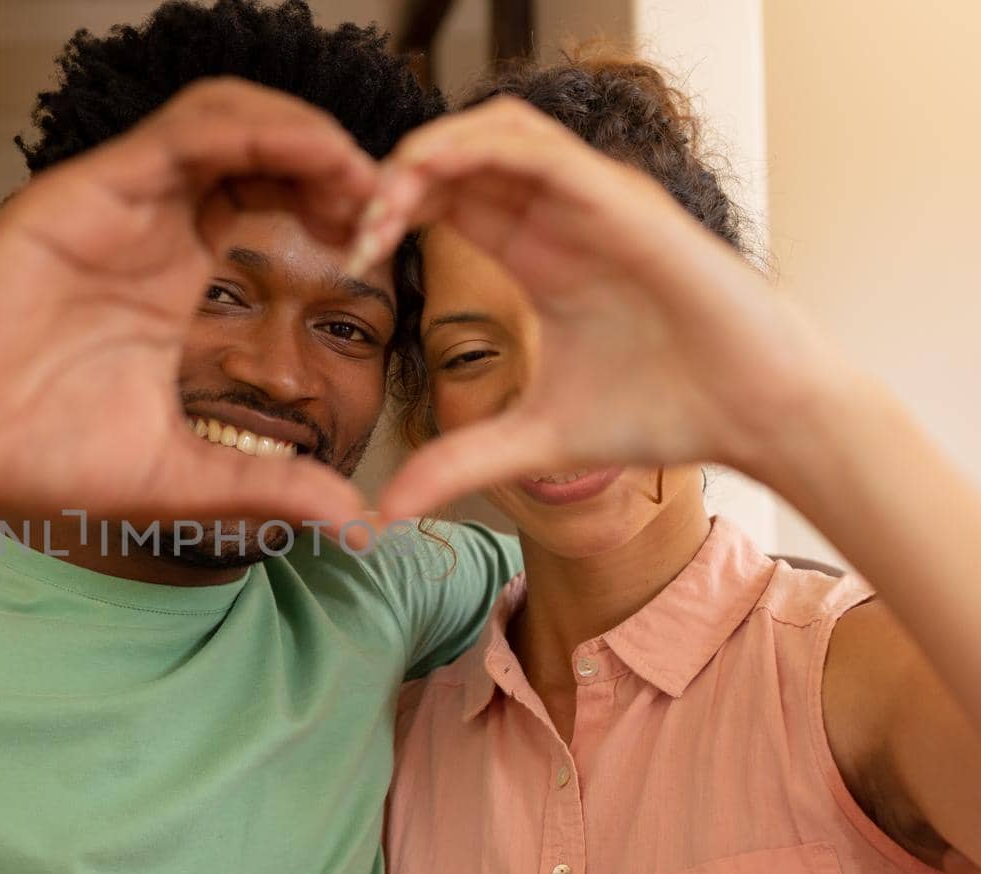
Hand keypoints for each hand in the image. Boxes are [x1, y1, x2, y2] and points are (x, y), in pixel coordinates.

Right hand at [0, 78, 376, 530]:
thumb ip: (267, 490)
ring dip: (305, 134)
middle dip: (337, 165)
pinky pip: (181, 133)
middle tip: (397, 203)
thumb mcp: (180, 478)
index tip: (394, 248)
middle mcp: (153, 232)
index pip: (272, 209)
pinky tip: (310, 157)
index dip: (340, 213)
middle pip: (262, 153)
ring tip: (362, 177)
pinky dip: (253, 128)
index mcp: (175, 283)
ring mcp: (119, 206)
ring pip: (227, 121)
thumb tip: (357, 522)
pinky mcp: (83, 193)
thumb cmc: (32, 458)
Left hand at [351, 97, 836, 519]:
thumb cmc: (664, 413)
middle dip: (392, 177)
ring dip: (425, 153)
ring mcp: (592, 201)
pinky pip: (539, 149)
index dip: (388, 212)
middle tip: (347, 224)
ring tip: (378, 204)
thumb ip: (459, 463)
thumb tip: (387, 512)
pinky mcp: (623, 201)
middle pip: (458, 156)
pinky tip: (427, 180)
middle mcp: (559, 217)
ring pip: (493, 132)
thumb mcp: (535, 441)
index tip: (348, 257)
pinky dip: (476, 149)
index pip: (447, 200)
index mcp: (535, 254)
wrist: (755, 414)